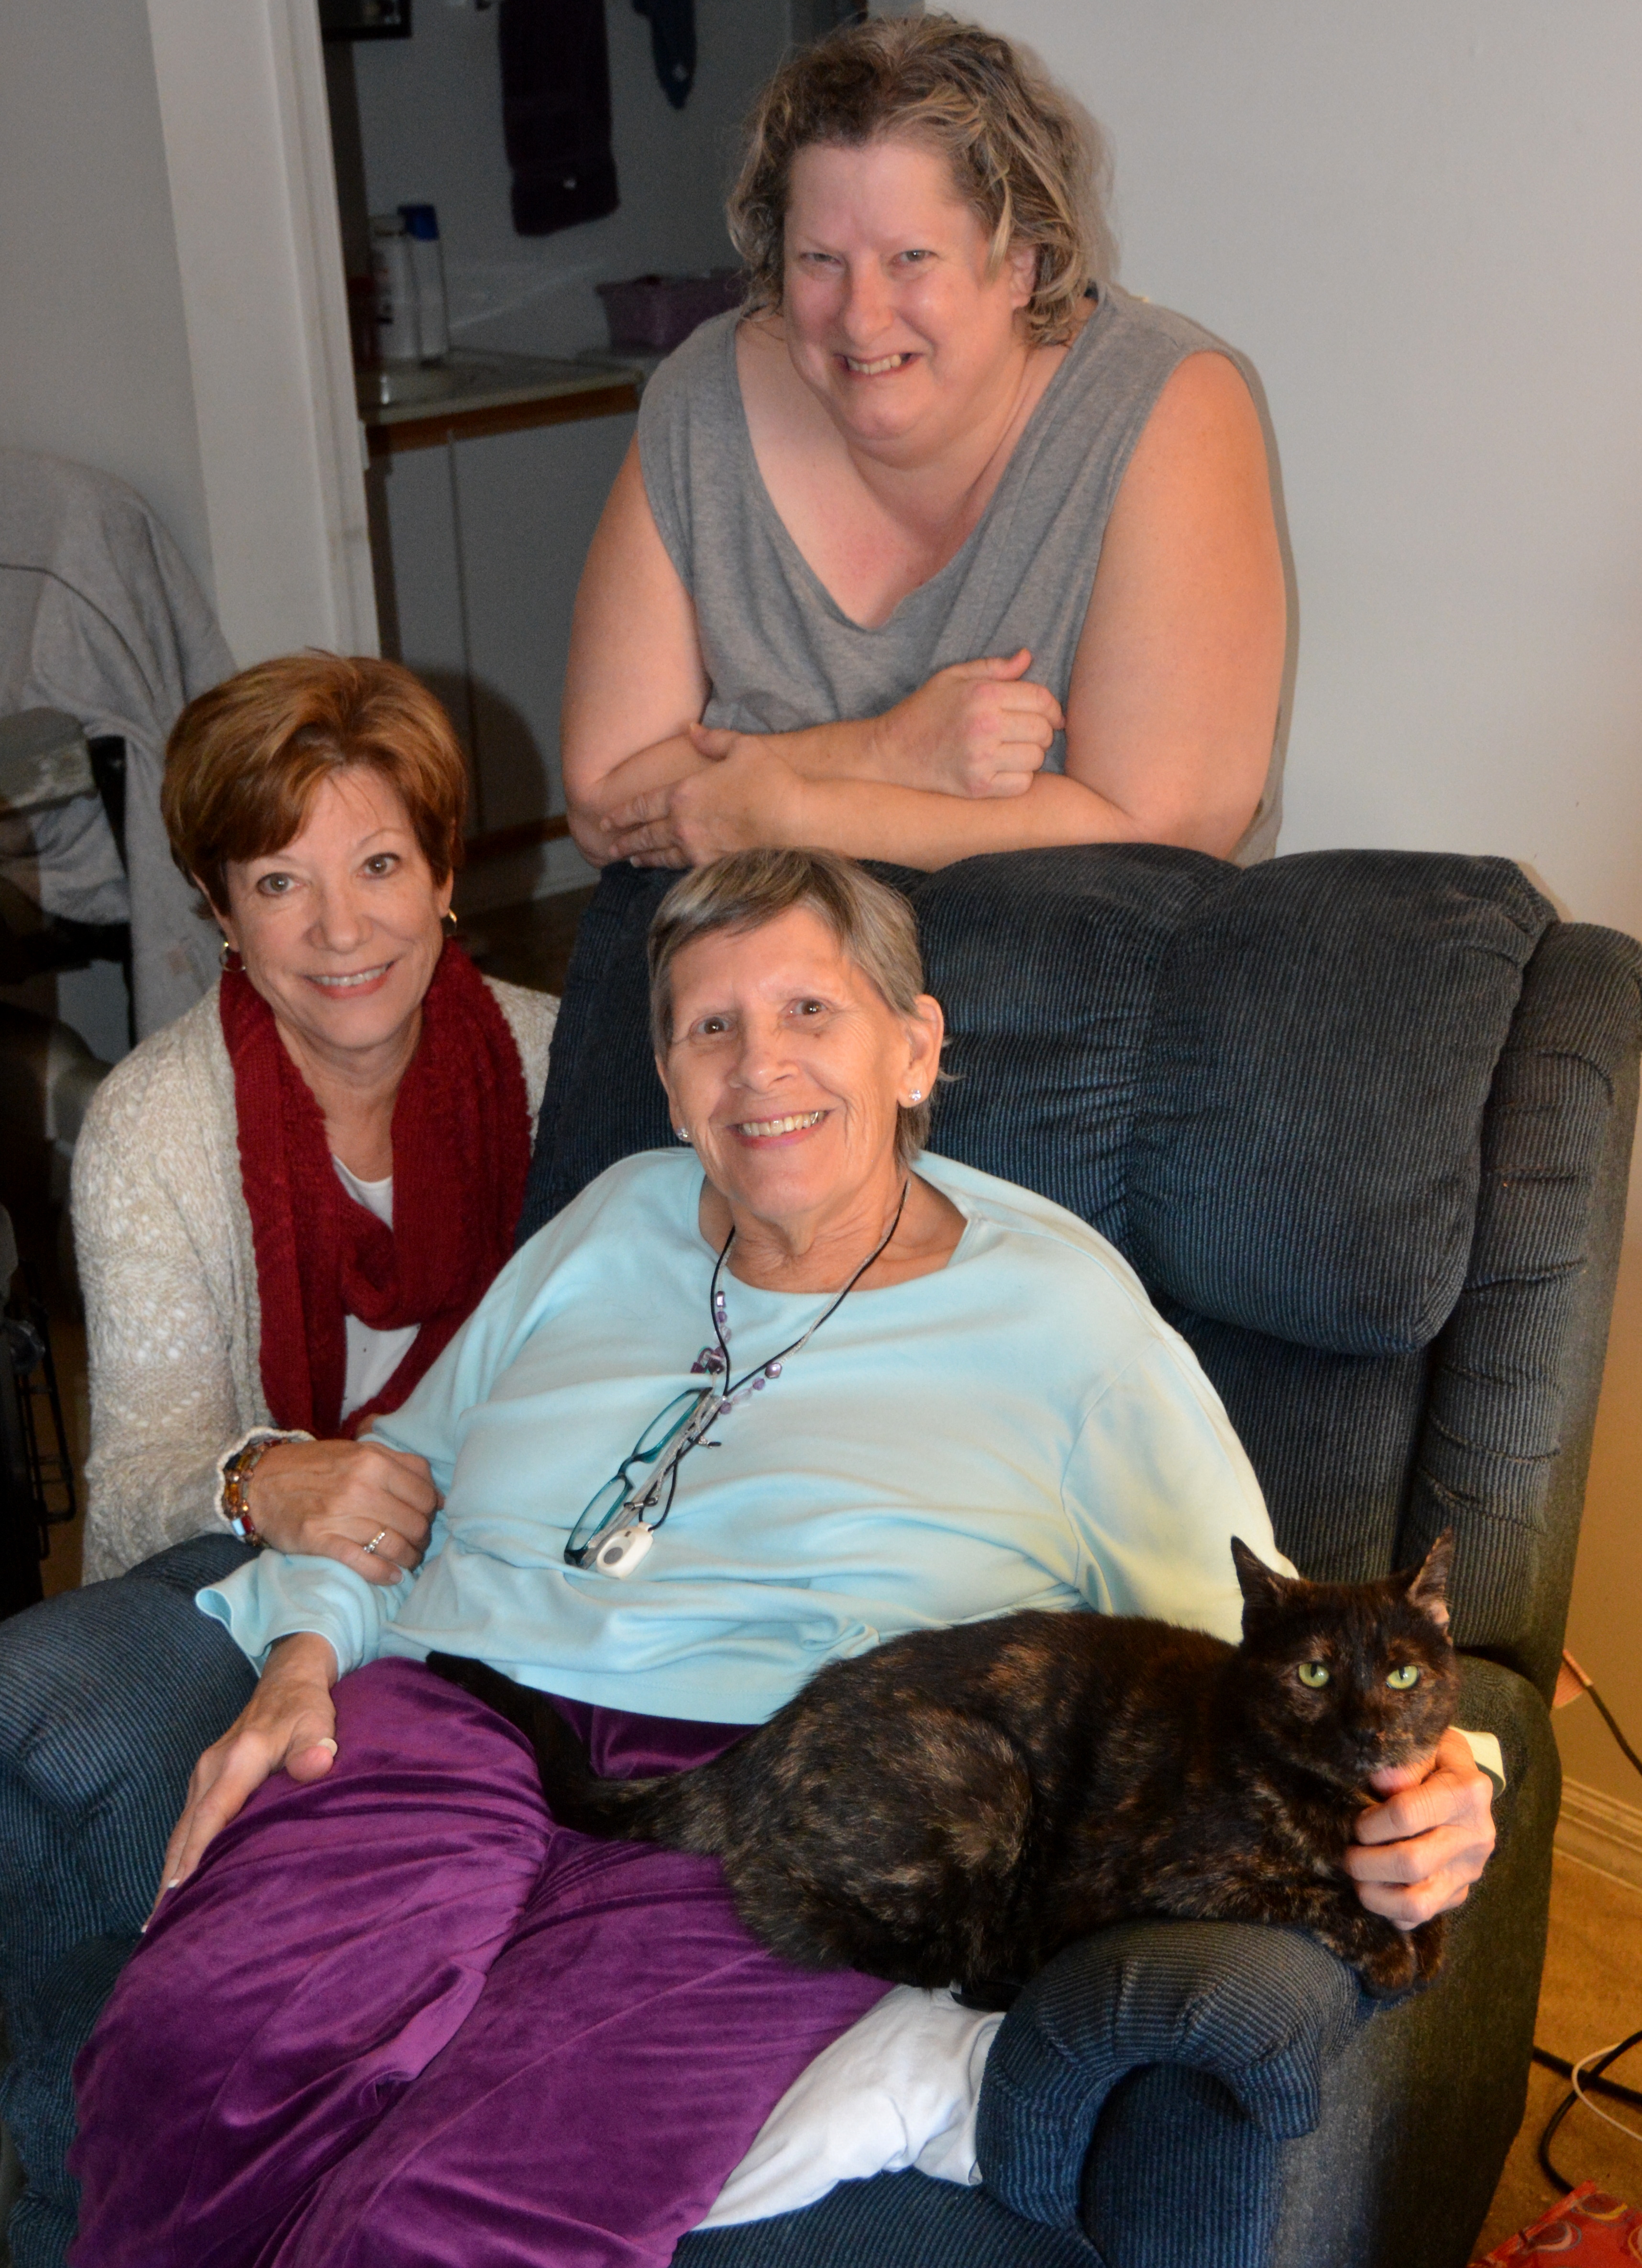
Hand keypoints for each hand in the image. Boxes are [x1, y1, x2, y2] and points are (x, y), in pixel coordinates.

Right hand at [151, 1632, 337, 1911]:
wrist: (288, 1681)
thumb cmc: (306, 1708)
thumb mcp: (317, 1721)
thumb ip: (315, 1745)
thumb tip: (318, 1763)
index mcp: (236, 1759)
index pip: (212, 1814)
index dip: (196, 1854)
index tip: (178, 1892)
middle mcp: (211, 1768)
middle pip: (186, 1830)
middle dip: (172, 1876)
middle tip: (160, 1924)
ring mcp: (204, 1774)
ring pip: (182, 1830)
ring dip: (171, 1869)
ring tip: (160, 1916)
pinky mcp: (206, 1779)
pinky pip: (188, 1823)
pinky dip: (180, 1852)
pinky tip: (176, 1881)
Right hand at [247, 1437, 438, 1583]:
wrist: (261, 1482)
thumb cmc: (316, 1466)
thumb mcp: (359, 1451)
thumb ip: (399, 1465)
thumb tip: (437, 1495)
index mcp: (374, 1461)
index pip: (425, 1495)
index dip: (431, 1510)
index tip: (427, 1518)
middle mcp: (361, 1487)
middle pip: (414, 1523)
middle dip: (422, 1538)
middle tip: (418, 1543)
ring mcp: (341, 1515)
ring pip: (395, 1545)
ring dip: (408, 1558)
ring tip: (407, 1561)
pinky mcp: (321, 1540)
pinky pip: (365, 1562)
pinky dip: (384, 1573)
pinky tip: (392, 1576)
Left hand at [603, 733, 804, 867]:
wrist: (795, 819)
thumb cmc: (771, 779)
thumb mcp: (742, 747)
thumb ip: (712, 739)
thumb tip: (690, 728)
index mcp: (683, 793)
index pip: (641, 805)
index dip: (621, 814)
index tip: (605, 820)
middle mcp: (683, 823)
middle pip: (644, 835)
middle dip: (624, 841)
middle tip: (608, 847)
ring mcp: (697, 847)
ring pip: (660, 855)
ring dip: (643, 857)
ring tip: (631, 860)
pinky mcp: (714, 865)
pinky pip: (683, 868)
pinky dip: (668, 868)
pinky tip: (665, 868)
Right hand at [869, 650, 1062, 798]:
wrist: (890, 753)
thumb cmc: (924, 712)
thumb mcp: (952, 678)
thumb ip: (993, 668)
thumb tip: (1027, 657)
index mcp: (982, 695)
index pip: (1040, 699)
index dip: (1053, 708)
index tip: (1053, 716)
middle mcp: (984, 726)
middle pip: (1042, 730)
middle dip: (1042, 731)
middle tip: (1027, 734)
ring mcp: (981, 759)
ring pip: (1035, 758)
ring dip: (1030, 755)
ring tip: (1011, 751)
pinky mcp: (977, 786)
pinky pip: (1022, 784)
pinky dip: (1019, 778)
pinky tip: (1003, 770)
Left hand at [1345, 1727, 1496, 1928]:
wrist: (1464, 1781)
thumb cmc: (1434, 1757)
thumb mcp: (1425, 1742)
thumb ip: (1404, 1759)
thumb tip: (1382, 1780)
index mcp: (1468, 1791)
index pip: (1406, 1814)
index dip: (1370, 1822)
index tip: (1356, 1822)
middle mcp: (1476, 1835)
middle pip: (1411, 1864)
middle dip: (1365, 1862)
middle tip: (1347, 1853)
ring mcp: (1469, 1869)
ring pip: (1418, 1903)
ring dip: (1374, 1893)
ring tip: (1357, 1875)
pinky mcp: (1459, 1893)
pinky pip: (1420, 1917)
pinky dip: (1389, 1909)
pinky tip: (1377, 1886)